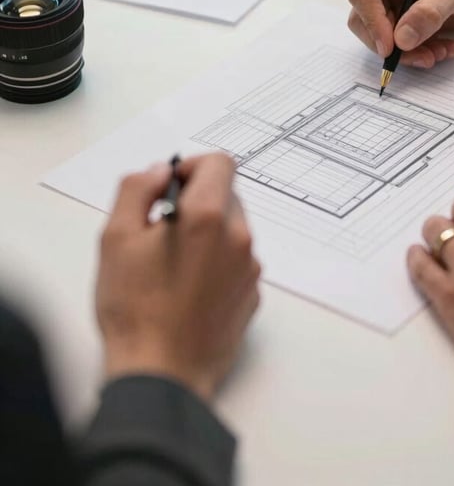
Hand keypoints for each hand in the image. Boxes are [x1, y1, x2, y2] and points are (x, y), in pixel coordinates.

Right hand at [96, 154, 260, 400]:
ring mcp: (250, 268)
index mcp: (209, 217)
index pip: (220, 162)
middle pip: (227, 195)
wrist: (161, 375)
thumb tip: (159, 171)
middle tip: (161, 229)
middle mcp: (239, 238)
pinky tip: (188, 288)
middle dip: (196, 202)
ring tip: (172, 264)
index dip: (192, 166)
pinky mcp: (252, 294)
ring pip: (232, 229)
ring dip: (206, 233)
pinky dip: (217, 262)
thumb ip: (137, 189)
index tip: (171, 185)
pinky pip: (237, 261)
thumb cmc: (135, 311)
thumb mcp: (116, 238)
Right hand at [347, 0, 453, 67]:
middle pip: (364, 18)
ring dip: (408, 52)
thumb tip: (401, 38)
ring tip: (440, 52)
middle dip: (390, 44)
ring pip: (381, 36)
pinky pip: (399, 43)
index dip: (372, 22)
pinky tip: (443, 48)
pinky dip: (418, 52)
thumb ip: (431, 12)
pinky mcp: (405, 17)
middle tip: (421, 56)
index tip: (391, 47)